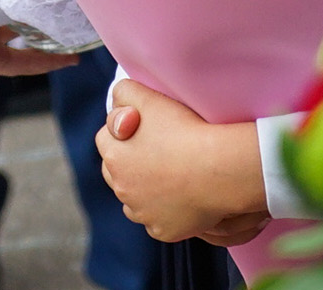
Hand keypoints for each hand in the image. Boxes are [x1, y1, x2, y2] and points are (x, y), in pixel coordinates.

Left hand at [97, 80, 268, 242]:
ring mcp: (142, 213)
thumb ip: (124, 92)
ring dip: (144, 190)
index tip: (143, 127)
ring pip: (134, 200)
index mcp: (113, 156)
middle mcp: (121, 188)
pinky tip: (180, 198)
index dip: (123, 130)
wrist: (218, 168)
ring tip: (168, 175)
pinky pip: (156, 221)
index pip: (105, 139)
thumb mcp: (147, 96)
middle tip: (156, 150)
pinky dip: (164, 212)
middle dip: (129, 161)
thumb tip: (116, 100)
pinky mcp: (163, 231)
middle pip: (115, 172)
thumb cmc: (183, 130)